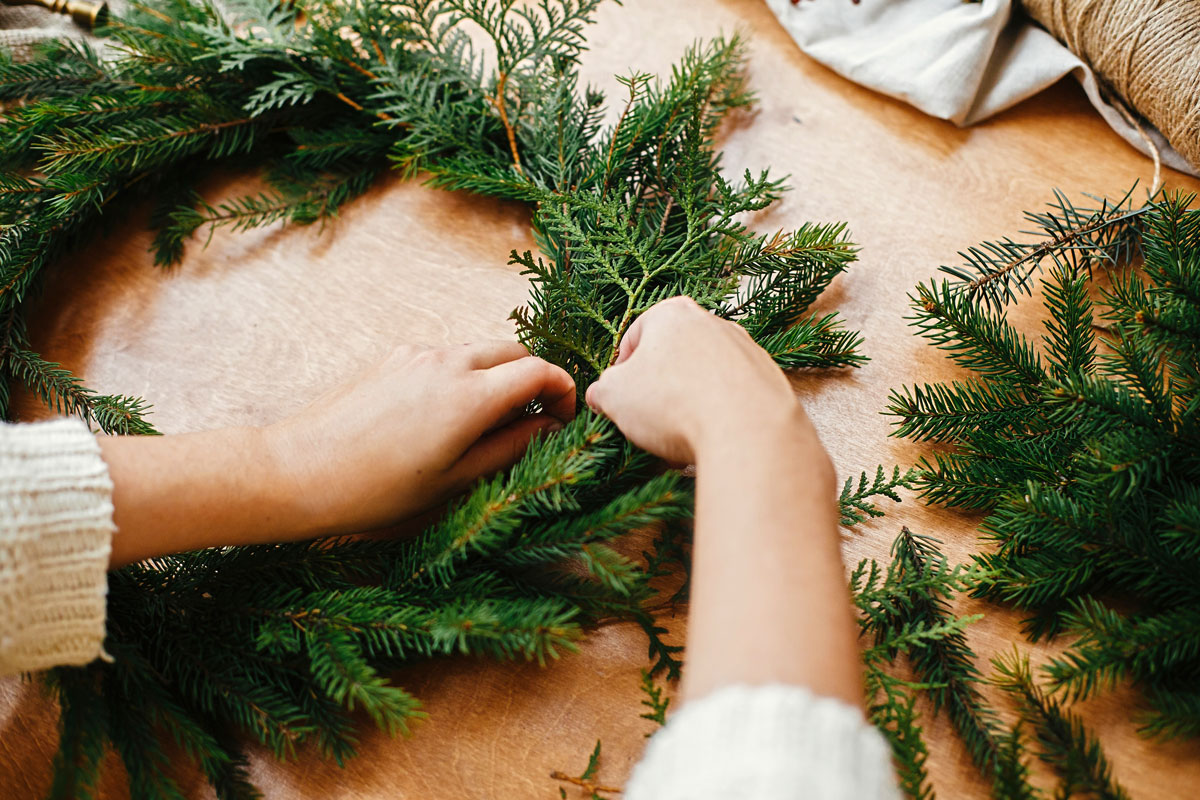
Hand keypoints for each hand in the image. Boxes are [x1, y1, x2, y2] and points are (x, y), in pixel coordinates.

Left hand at [266, 341, 576, 535]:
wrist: (298, 472)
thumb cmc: (376, 490)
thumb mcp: (455, 481)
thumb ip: (510, 448)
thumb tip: (547, 428)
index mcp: (470, 396)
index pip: (540, 371)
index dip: (564, 392)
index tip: (563, 420)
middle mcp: (447, 362)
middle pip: (513, 352)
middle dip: (534, 379)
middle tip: (534, 419)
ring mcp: (416, 354)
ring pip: (477, 351)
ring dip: (497, 376)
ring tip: (489, 422)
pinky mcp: (392, 358)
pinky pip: (443, 356)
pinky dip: (462, 375)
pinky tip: (444, 416)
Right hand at [584, 297, 812, 464]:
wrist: (748, 431)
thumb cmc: (673, 403)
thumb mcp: (614, 396)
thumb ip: (601, 390)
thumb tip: (600, 395)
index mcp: (672, 314)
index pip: (633, 338)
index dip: (619, 372)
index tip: (619, 399)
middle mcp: (713, 322)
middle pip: (672, 356)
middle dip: (657, 389)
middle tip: (647, 422)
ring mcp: (746, 349)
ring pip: (704, 377)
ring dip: (687, 404)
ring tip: (678, 438)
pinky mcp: (769, 379)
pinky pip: (733, 396)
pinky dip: (719, 414)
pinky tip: (710, 439)